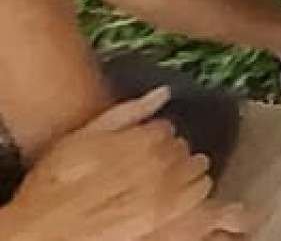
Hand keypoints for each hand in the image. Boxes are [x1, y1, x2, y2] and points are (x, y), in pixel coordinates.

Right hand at [4, 91, 235, 240]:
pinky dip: (197, 187)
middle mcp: (152, 162)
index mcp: (136, 140)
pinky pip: (196, 194)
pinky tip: (186, 187)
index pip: (166, 128)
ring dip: (187, 166)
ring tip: (170, 172)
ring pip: (192, 167)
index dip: (157, 133)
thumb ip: (126, 112)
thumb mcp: (82, 136)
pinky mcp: (162, 215)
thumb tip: (163, 92)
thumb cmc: (57, 181)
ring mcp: (159, 190)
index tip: (149, 139)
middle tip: (158, 157)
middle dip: (172, 149)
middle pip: (179, 146)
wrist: (43, 228)